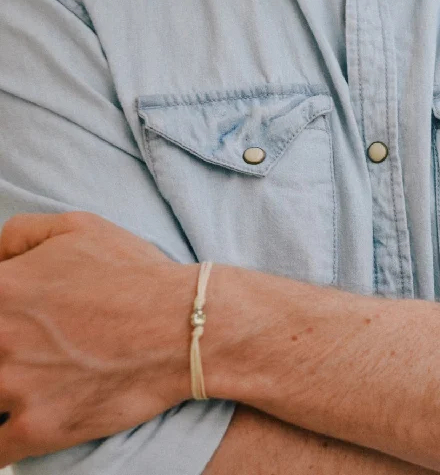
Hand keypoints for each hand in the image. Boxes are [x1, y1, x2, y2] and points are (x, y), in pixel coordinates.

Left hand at [0, 212, 194, 466]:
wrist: (191, 327)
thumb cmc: (139, 276)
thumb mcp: (79, 228)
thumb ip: (18, 235)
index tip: (11, 326)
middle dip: (0, 353)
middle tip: (26, 352)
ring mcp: (15, 388)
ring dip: (3, 392)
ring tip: (30, 385)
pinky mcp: (39, 429)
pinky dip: (4, 441)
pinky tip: (18, 428)